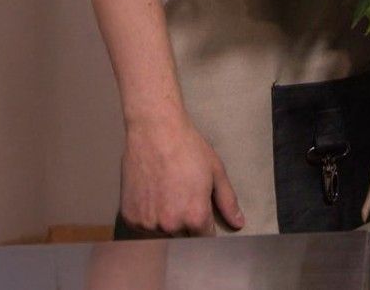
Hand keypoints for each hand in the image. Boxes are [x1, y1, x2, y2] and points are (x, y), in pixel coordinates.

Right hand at [119, 111, 243, 234]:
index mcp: (195, 216)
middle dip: (186, 222)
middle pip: (183, 237)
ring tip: (166, 191)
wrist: (155, 130)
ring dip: (165, 220)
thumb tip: (238, 223)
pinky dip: (148, 215)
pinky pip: (143, 226)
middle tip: (182, 195)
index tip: (202, 214)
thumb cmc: (188, 148)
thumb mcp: (216, 172)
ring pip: (162, 232)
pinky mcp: (130, 217)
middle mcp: (171, 224)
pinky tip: (152, 194)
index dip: (206, 227)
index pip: (205, 239)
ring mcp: (148, 223)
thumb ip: (227, 201)